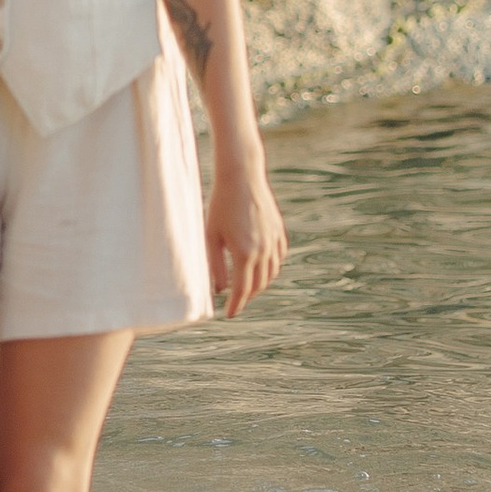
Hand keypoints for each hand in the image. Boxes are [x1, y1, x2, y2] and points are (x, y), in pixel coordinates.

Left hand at [205, 159, 286, 319]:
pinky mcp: (280, 232)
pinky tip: (260, 266)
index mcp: (245, 253)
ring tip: (246, 285)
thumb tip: (219, 290)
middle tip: (235, 301)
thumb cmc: (220, 205)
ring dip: (259, 284)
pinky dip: (270, 268)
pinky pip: (278, 258)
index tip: (229, 314)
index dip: (236, 305)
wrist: (242, 177)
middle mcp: (264, 251)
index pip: (242, 290)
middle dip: (247, 296)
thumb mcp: (211, 236)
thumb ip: (214, 266)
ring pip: (271, 274)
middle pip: (258, 285)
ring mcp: (275, 241)